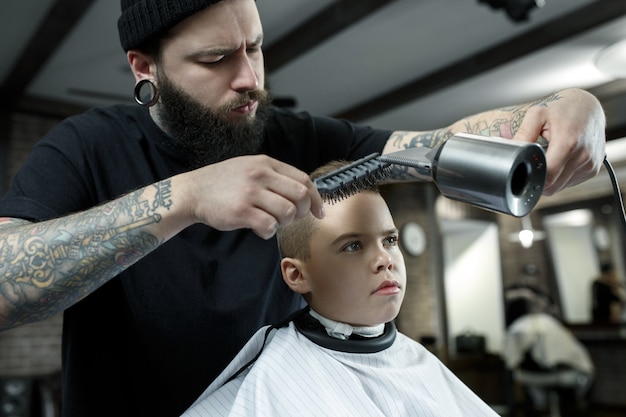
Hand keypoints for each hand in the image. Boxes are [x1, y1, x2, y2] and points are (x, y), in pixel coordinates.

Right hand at [180, 155, 323, 238]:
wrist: (193, 191)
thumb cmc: (225, 183)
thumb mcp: (250, 167)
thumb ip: (275, 176)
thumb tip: (305, 194)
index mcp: (266, 163)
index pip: (303, 180)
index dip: (315, 198)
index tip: (318, 212)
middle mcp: (260, 175)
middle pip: (300, 196)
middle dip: (302, 212)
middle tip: (290, 219)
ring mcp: (250, 193)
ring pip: (287, 212)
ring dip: (284, 223)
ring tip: (271, 221)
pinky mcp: (241, 212)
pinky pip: (269, 226)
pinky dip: (268, 232)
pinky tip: (258, 229)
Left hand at [513, 88, 605, 195]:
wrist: (589, 105)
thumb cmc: (564, 107)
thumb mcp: (538, 114)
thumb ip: (523, 134)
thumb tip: (511, 152)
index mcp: (569, 143)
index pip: (547, 177)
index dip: (532, 178)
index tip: (524, 171)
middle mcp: (583, 156)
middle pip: (553, 186)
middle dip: (538, 178)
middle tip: (534, 161)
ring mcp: (590, 164)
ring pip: (560, 186)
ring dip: (550, 178)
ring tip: (549, 157)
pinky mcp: (593, 169)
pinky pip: (570, 182)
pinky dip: (560, 177)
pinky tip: (558, 160)